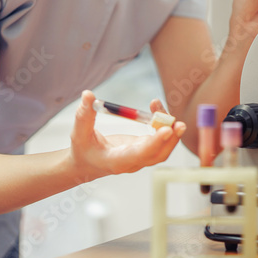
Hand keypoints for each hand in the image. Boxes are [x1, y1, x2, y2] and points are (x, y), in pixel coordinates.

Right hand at [68, 91, 185, 180]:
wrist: (87, 163)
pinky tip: (156, 107)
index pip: (139, 155)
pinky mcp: (146, 149)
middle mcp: (133, 162)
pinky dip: (162, 123)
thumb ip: (84, 115)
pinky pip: (160, 139)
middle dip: (171, 140)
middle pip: (158, 155)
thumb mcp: (78, 133)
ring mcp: (141, 157)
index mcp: (117, 161)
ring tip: (158, 104)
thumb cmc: (83, 149)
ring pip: (163, 147)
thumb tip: (88, 94)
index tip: (167, 130)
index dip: (154, 144)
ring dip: (168, 127)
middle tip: (178, 123)